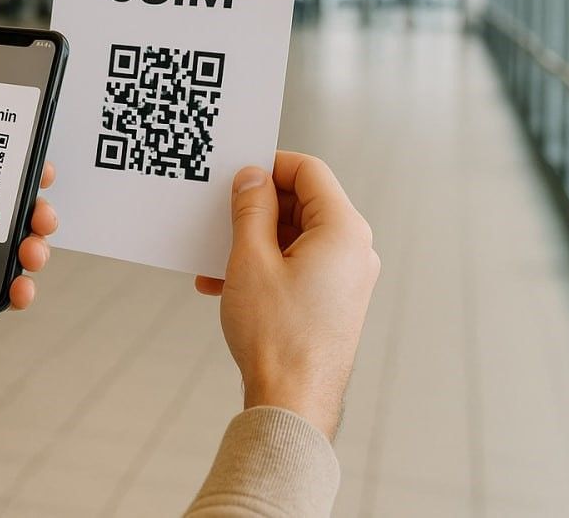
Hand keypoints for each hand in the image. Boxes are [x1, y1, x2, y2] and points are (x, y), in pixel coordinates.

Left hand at [0, 124, 57, 364]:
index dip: (7, 167)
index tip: (30, 157)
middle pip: (4, 212)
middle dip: (33, 206)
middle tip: (41, 207)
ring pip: (12, 251)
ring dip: (35, 245)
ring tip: (34, 248)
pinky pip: (2, 294)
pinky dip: (21, 290)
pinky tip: (22, 285)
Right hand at [195, 152, 379, 439]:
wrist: (292, 403)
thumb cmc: (277, 335)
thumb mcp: (250, 259)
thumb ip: (250, 208)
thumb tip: (251, 177)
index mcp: (344, 230)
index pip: (308, 171)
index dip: (269, 165)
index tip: (235, 173)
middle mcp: (354, 250)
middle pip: (303, 203)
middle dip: (255, 209)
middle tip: (217, 217)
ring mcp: (346, 278)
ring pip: (295, 237)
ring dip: (252, 241)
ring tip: (214, 259)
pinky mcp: (334, 301)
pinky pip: (297, 266)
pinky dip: (263, 266)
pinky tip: (224, 283)